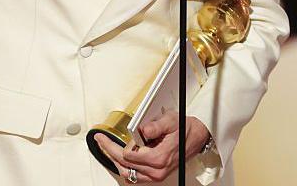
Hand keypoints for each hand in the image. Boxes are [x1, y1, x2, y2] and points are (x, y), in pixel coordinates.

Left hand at [93, 112, 210, 182]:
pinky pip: (135, 177)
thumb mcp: (170, 121)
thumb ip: (154, 126)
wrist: (196, 137)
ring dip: (116, 162)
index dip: (115, 145)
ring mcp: (156, 175)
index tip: (104, 136)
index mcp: (159, 157)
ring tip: (107, 148)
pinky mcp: (155, 176)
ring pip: (128, 174)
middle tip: (100, 141)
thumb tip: (140, 129)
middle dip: (109, 152)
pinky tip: (120, 157)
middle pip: (125, 165)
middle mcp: (157, 170)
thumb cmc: (184, 128)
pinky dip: (125, 167)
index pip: (127, 155)